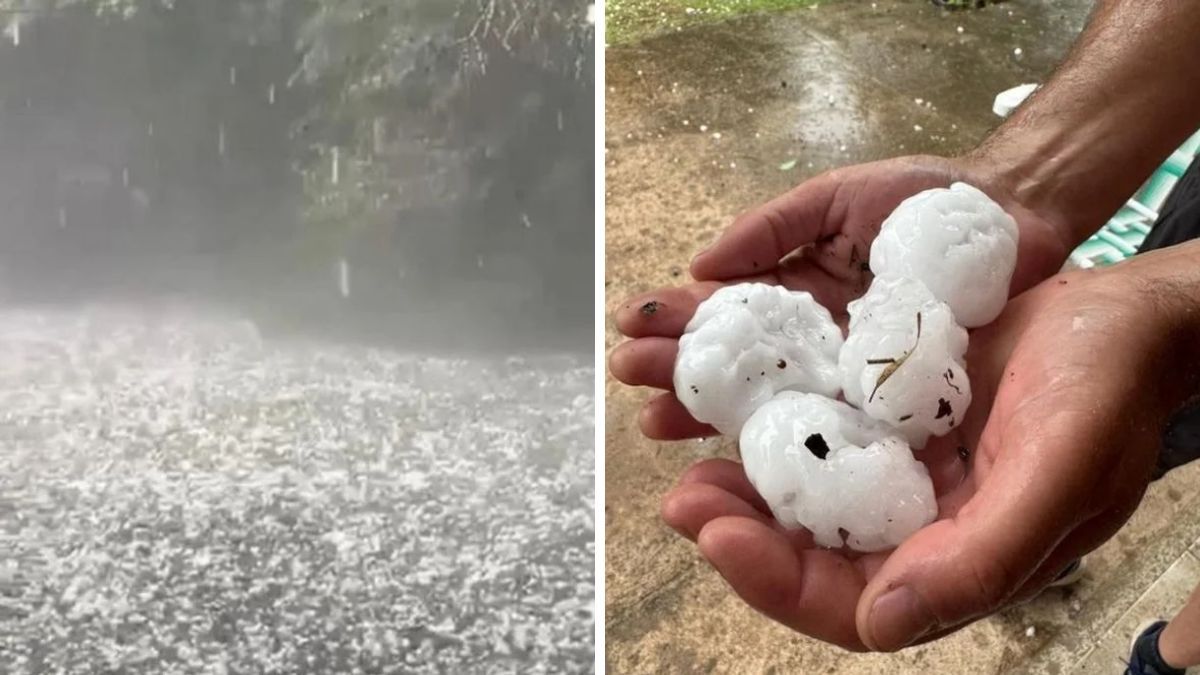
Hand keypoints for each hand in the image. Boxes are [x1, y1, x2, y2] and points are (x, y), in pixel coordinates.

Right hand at [610, 155, 1072, 439]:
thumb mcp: (838, 197)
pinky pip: (835, 429)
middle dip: (679, 371)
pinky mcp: (891, 406)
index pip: (725, 311)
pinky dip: (789, 445)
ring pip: (771, 404)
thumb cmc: (925, 200)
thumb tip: (701, 265)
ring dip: (710, 413)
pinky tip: (740, 458)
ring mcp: (849, 379)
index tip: (630, 326)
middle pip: (736, 365)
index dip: (678, 320)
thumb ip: (772, 227)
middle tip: (631, 379)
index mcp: (796, 292)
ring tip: (657, 422)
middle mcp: (813, 343)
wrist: (1015, 218)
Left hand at [658, 247, 1199, 650]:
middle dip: (741, 538)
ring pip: (806, 504)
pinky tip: (734, 415)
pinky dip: (775, 436)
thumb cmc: (1108, 391)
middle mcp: (922, 530)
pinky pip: (820, 442)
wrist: (1125, 315)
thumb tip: (881, 623)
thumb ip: (980, 560)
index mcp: (960, 561)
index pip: (851, 604)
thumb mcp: (1057, 476)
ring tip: (691, 468)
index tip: (716, 536)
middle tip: (682, 502)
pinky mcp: (889, 426)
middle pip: (812, 559)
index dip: (776, 582)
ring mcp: (903, 476)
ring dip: (745, 492)